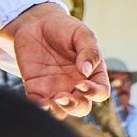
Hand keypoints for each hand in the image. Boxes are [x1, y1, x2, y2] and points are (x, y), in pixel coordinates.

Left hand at [3, 4, 109, 118]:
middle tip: (63, 96)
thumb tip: (87, 70)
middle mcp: (76, 85)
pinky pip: (38, 104)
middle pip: (82, 108)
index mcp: (93, 74)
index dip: (94, 93)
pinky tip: (38, 102)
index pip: (101, 92)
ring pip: (62, 112)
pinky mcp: (36, 89)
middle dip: (75, 107)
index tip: (81, 83)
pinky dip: (38, 107)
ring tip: (52, 100)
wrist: (36, 24)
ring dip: (58, 111)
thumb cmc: (64, 28)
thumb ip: (89, 51)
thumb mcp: (81, 34)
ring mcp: (56, 89)